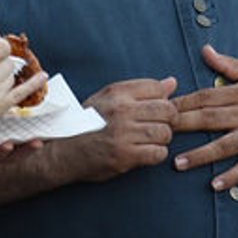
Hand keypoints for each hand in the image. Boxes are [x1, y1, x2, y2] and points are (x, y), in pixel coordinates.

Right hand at [57, 77, 177, 181]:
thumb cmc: (87, 125)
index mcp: (117, 93)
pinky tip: (145, 153)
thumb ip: (141, 91)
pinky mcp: (125, 155)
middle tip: (158, 128)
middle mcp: (121, 110)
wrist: (65, 153)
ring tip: (150, 141)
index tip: (156, 110)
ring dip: (162, 139)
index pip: (157, 88)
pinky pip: (158, 153)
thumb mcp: (109, 100)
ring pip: (165, 132)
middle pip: (167, 110)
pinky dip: (156, 155)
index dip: (163, 100)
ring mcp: (124, 133)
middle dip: (168, 120)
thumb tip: (172, 82)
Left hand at [171, 46, 237, 189]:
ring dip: (200, 155)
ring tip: (177, 163)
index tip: (161, 108)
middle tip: (159, 133)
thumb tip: (205, 50)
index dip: (182, 103)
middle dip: (182, 126)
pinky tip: (215, 185)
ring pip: (223, 146)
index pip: (205, 97)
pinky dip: (232, 176)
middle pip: (208, 119)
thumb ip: (228, 65)